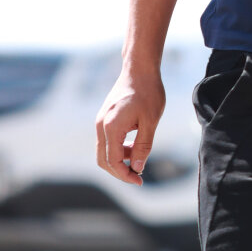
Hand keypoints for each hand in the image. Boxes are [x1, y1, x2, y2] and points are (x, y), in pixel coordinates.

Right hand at [95, 70, 165, 185]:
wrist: (139, 70)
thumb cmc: (148, 93)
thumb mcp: (151, 121)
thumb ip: (143, 146)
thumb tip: (137, 168)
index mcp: (112, 127)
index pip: (113, 161)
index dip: (126, 175)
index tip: (140, 180)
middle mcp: (101, 125)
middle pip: (103, 160)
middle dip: (119, 171)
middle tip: (138, 175)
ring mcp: (100, 121)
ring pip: (103, 151)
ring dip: (118, 160)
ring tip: (138, 156)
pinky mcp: (104, 118)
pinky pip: (106, 141)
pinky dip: (117, 149)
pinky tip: (133, 145)